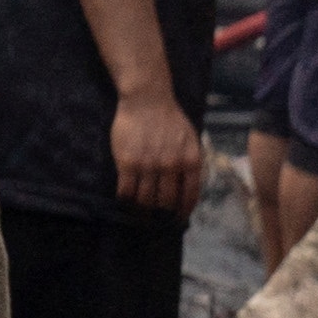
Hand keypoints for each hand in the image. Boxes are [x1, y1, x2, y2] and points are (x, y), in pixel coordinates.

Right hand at [109, 86, 204, 215]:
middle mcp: (171, 167)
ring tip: (139, 211)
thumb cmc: (170, 118)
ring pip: (145, 200)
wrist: (147, 99)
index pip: (189, 196)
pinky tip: (125, 199)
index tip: (177, 218)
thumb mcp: (191, 140)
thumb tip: (188, 187)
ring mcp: (149, 166)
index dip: (182, 211)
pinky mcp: (128, 163)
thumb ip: (191, 163)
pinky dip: (125, 199)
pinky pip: (126, 191)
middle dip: (161, 214)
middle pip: (165, 202)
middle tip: (155, 216)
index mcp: (190, 161)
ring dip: (142, 209)